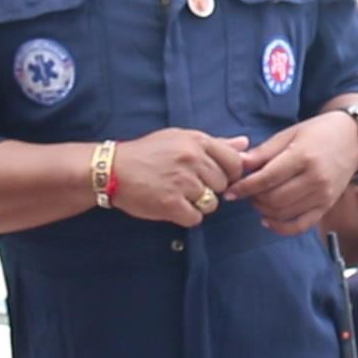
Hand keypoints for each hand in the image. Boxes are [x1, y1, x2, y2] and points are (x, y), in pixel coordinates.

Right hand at [111, 128, 247, 227]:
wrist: (112, 170)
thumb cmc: (148, 153)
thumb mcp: (180, 138)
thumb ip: (216, 143)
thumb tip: (245, 143)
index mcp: (197, 141)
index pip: (234, 162)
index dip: (229, 173)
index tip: (214, 176)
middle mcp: (193, 159)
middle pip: (223, 184)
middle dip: (210, 188)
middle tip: (187, 185)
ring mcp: (183, 182)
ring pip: (211, 203)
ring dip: (198, 204)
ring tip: (177, 194)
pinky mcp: (171, 204)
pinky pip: (195, 218)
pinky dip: (186, 217)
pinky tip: (172, 206)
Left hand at [222, 112, 357, 235]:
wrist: (353, 138)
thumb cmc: (318, 132)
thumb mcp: (289, 134)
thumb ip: (264, 152)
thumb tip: (238, 163)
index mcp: (303, 157)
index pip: (267, 179)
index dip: (244, 187)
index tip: (229, 190)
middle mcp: (315, 179)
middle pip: (273, 199)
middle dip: (253, 198)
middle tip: (245, 191)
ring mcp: (323, 195)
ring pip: (283, 213)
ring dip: (263, 210)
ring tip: (256, 199)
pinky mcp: (327, 206)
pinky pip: (301, 225)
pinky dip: (281, 227)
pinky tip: (268, 220)